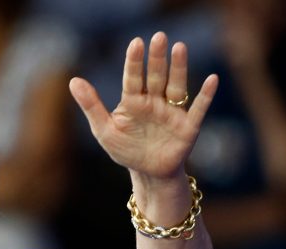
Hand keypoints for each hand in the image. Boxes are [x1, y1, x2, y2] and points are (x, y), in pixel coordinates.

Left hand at [69, 32, 217, 182]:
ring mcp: (172, 113)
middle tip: (158, 37)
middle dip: (157, 59)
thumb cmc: (126, 149)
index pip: (133, 78)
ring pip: (176, 87)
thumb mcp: (105, 129)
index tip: (136, 43)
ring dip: (179, 68)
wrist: (148, 174)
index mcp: (134, 101)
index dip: (134, 62)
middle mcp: (154, 102)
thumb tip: (73, 80)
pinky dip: (205, 95)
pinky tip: (212, 79)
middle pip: (156, 77)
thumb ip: (91, 105)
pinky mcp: (188, 127)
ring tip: (179, 47)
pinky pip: (198, 109)